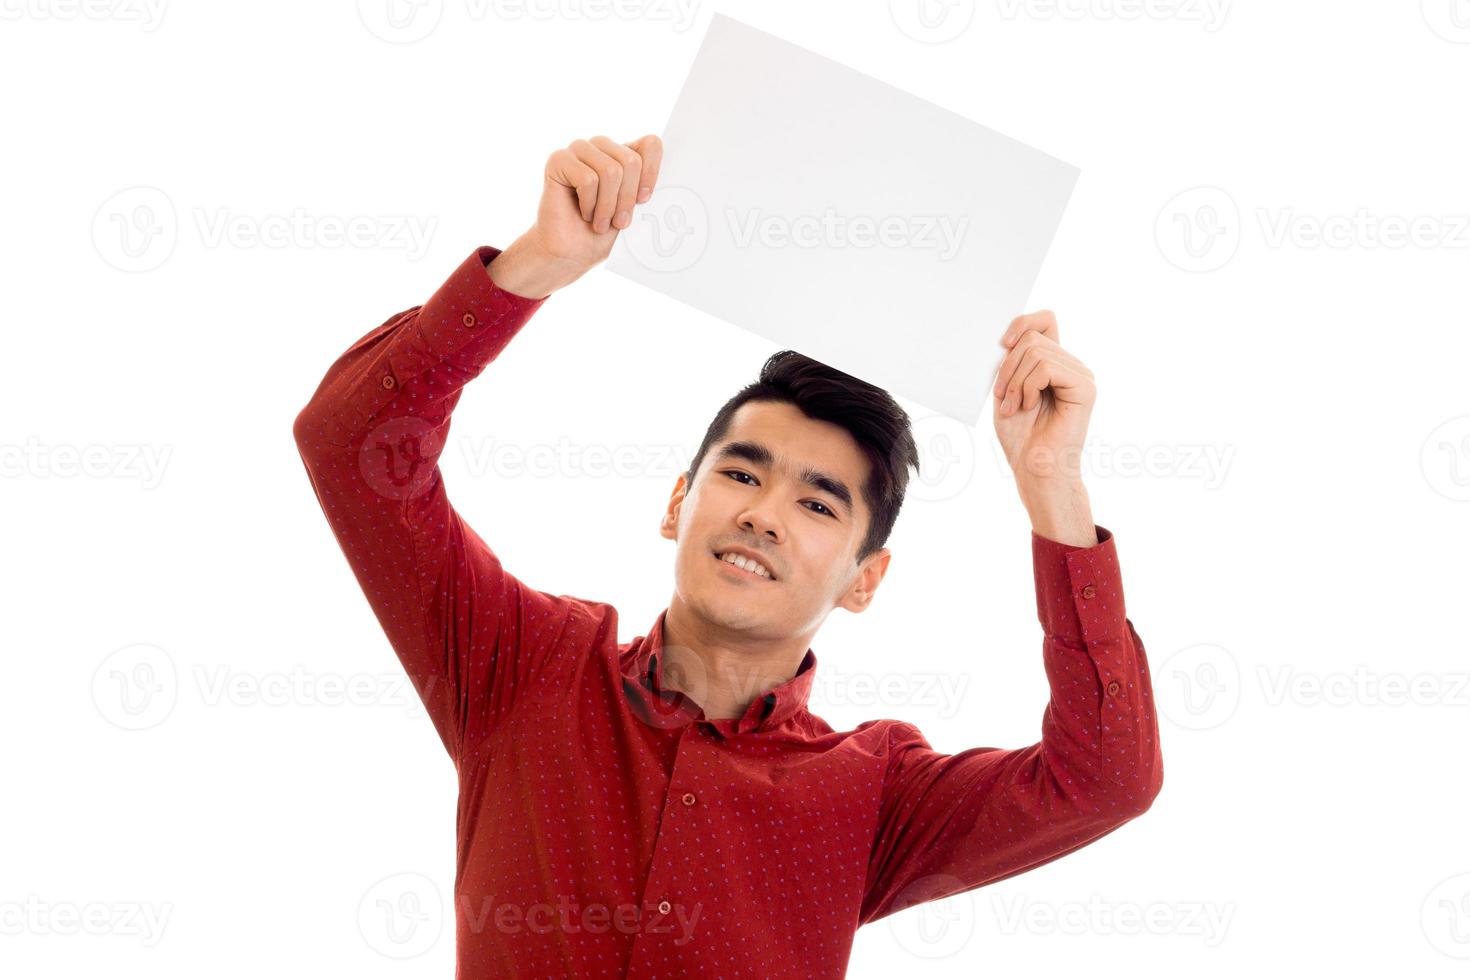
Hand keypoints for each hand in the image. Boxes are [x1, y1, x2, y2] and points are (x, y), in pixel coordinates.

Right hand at [526, 133, 663, 271]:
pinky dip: (589, 204)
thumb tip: (674, 179)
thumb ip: (647, 190)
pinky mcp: (558, 159)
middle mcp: (601, 146)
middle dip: (627, 199)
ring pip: (611, 170)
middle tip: (619, 222)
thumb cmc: (603, 234)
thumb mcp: (634, 211)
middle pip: (631, 161)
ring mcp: (579, 149)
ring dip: (608, 206)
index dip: (652, 174)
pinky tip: (583, 212)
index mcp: (623, 153)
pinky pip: (587, 179)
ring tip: (599, 222)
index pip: (651, 144)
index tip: (644, 201)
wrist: (572, 253)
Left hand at [991, 310, 1095, 488]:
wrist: (1034, 468)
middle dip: (1008, 367)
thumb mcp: (1006, 389)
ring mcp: (1081, 376)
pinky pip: (1047, 368)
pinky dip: (1028, 387)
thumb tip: (1007, 335)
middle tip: (1003, 397)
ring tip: (1015, 407)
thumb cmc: (1020, 436)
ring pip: (1037, 352)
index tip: (1002, 344)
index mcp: (1054, 364)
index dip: (1022, 322)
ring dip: (1015, 382)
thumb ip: (1011, 360)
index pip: (1045, 321)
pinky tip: (1029, 407)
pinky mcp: (1085, 387)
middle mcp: (1071, 366)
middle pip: (1033, 338)